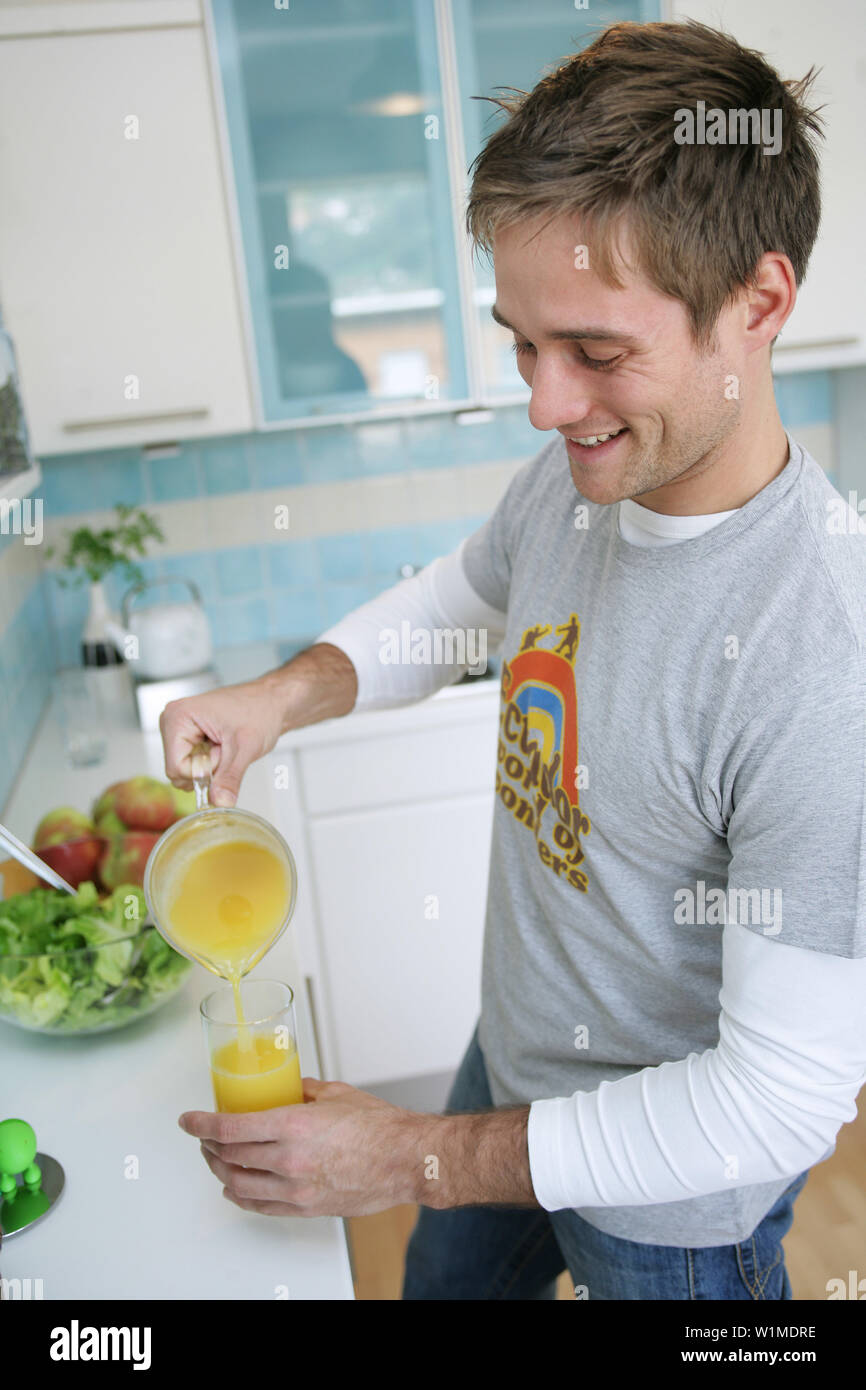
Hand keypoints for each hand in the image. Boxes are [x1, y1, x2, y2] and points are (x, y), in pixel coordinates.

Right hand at [160, 678, 284, 805]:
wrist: (272, 702)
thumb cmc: (260, 710)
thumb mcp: (246, 747)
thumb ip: (230, 777)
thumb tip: (219, 803)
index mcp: (178, 716)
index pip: (175, 767)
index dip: (202, 772)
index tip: (223, 754)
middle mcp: (173, 721)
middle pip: (178, 771)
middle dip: (207, 769)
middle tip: (226, 748)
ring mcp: (180, 730)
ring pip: (187, 771)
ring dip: (210, 767)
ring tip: (225, 745)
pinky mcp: (189, 737)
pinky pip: (194, 765)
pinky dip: (212, 763)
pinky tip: (222, 746)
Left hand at [179, 1079, 431, 1217]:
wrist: (406, 1161)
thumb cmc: (380, 1128)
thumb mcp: (335, 1094)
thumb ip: (303, 1090)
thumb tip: (286, 1086)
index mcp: (294, 1125)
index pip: (230, 1128)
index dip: (200, 1124)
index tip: (188, 1120)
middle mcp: (289, 1160)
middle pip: (228, 1157)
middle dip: (207, 1146)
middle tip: (202, 1136)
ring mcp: (296, 1189)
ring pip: (238, 1184)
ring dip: (219, 1171)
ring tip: (215, 1160)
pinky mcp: (305, 1208)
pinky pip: (260, 1206)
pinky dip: (240, 1196)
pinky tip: (234, 1188)